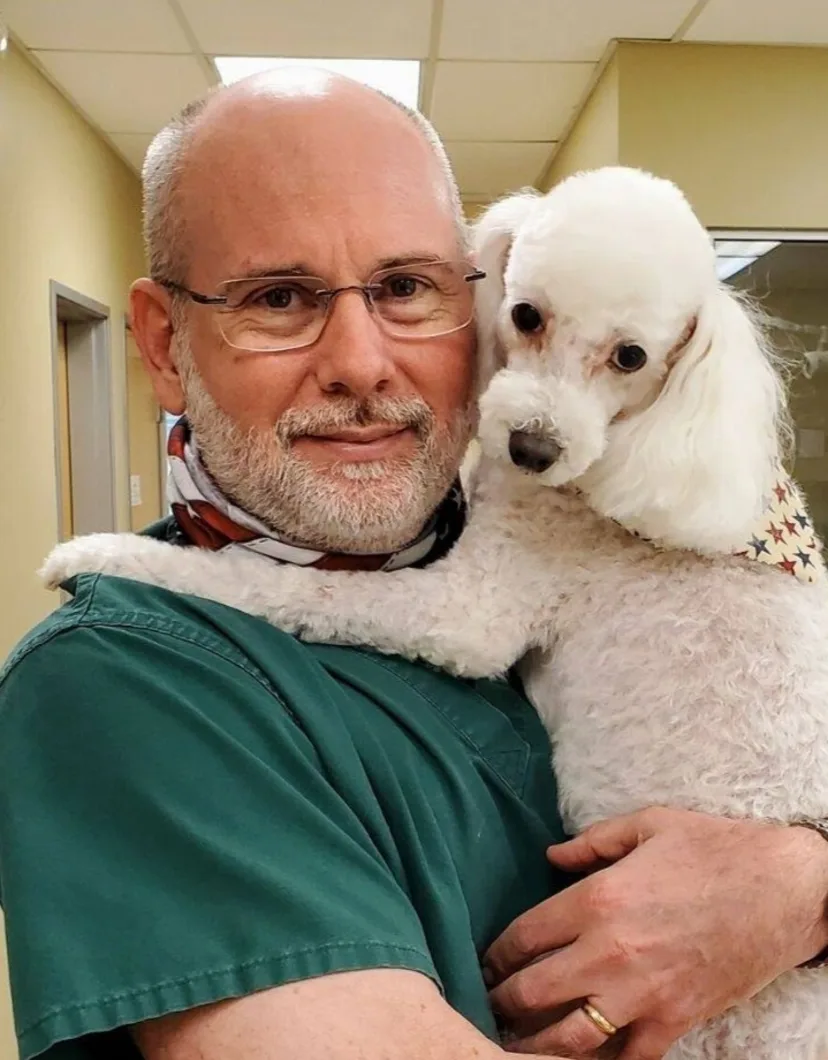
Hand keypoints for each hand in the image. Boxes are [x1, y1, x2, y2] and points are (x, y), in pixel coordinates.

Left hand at [484, 807, 827, 1058]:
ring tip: (513, 1045)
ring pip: (571, 1037)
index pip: (525, 936)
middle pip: (535, 991)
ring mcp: (644, 993)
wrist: (784, 887)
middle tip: (488, 1004)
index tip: (486, 962)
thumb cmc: (714, 848)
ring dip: (535, 1045)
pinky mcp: (676, 1020)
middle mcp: (612, 951)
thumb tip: (551, 855)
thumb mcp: (648, 825)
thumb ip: (592, 841)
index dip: (497, 953)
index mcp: (600, 898)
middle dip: (504, 1001)